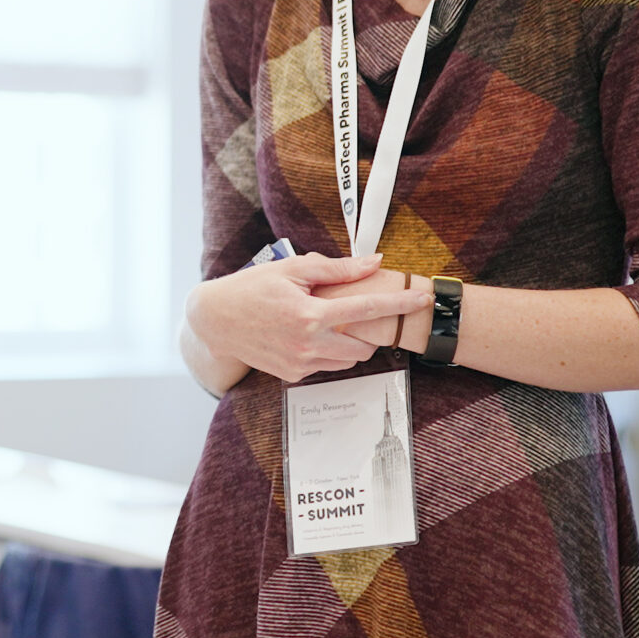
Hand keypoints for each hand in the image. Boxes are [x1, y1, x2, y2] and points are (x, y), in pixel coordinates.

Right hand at [185, 252, 431, 383]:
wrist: (215, 320)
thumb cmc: (252, 288)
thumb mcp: (293, 269)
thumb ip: (338, 268)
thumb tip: (374, 261)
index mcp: (311, 314)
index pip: (368, 309)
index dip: (400, 304)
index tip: (423, 300)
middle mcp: (308, 343)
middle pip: (365, 346)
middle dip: (371, 332)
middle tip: (359, 315)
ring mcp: (300, 363)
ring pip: (348, 361)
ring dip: (350, 345)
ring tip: (330, 324)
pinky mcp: (292, 376)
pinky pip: (324, 367)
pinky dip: (326, 353)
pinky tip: (307, 336)